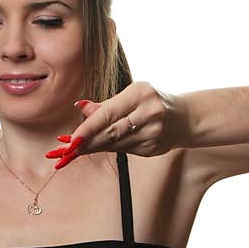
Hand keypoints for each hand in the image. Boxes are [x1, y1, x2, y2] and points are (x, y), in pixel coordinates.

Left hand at [45, 82, 187, 168]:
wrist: (185, 118)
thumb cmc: (151, 102)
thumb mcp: (130, 95)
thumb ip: (104, 105)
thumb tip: (78, 106)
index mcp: (140, 94)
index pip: (108, 114)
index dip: (87, 129)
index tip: (69, 140)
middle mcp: (148, 113)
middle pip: (109, 132)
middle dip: (85, 143)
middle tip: (63, 152)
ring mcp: (152, 133)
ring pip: (114, 144)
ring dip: (92, 148)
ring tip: (70, 153)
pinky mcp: (152, 148)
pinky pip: (123, 151)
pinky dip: (107, 149)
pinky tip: (93, 149)